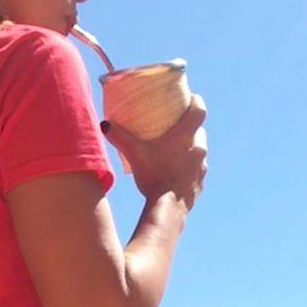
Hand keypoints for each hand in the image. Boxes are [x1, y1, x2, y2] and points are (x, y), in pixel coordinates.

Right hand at [102, 96, 207, 210]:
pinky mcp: (200, 184)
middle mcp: (199, 149)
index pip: (199, 109)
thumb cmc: (154, 176)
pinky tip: (178, 171)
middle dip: (189, 126)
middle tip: (175, 125)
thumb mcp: (134, 154)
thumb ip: (120, 137)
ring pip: (199, 150)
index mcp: (187, 136)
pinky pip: (197, 170)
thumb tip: (104, 124)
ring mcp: (202, 168)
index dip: (195, 101)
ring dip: (190, 147)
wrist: (168, 209)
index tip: (188, 97)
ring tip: (175, 150)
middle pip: (199, 130)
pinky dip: (189, 168)